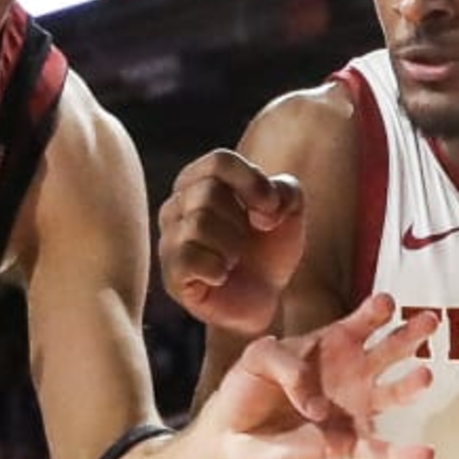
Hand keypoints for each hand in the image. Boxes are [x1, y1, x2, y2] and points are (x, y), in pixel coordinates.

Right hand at [160, 151, 306, 338]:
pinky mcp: (171, 275)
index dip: (251, 182)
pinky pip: (189, 258)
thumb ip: (286, 189)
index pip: (219, 161)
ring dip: (232, 246)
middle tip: (248, 242)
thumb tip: (267, 202)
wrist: (263, 297)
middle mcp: (177, 205)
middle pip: (208, 193)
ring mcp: (169, 240)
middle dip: (241, 221)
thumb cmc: (268, 247)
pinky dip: (217, 268)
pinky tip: (222, 275)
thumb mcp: (289, 210)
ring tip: (234, 260)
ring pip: (199, 224)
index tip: (272, 210)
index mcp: (200, 181)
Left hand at [194, 295, 437, 458]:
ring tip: (425, 377)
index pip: (361, 323)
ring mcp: (353, 409)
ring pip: (392, 394)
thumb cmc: (247, 388)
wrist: (233, 436)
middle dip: (410, 334)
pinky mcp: (347, 444)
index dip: (374, 311)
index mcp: (331, 345)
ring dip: (410, 385)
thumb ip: (286, 363)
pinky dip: (403, 454)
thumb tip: (319, 403)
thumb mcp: (258, 357)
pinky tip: (426, 453)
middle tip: (431, 320)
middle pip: (389, 350)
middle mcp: (351, 373)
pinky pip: (380, 450)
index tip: (385, 303)